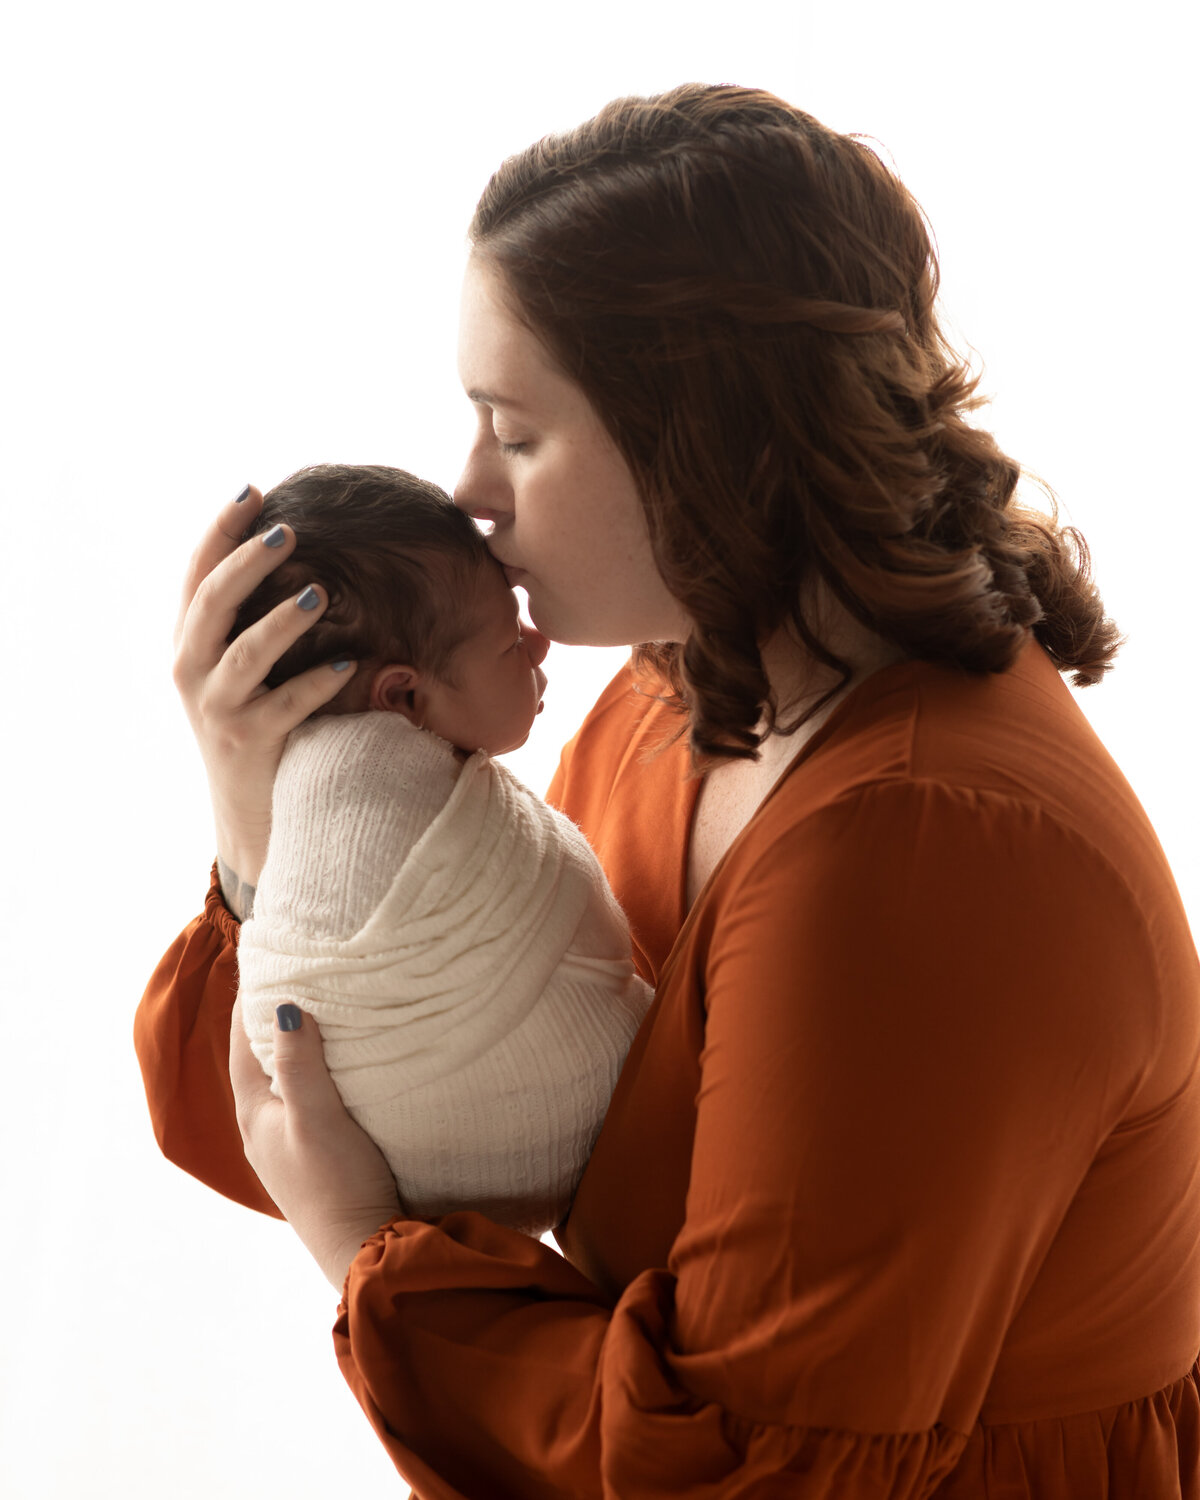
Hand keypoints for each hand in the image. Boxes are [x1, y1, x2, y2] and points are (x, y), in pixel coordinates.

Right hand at [172, 485, 357, 896]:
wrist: (251, 808)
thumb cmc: (256, 721)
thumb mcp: (240, 664)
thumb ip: (250, 615)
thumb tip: (290, 543)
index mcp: (189, 641)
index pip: (196, 575)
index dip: (220, 531)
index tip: (251, 491)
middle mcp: (191, 669)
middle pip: (211, 604)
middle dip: (246, 563)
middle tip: (288, 532)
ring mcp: (216, 707)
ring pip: (244, 654)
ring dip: (283, 620)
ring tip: (322, 594)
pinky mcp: (247, 742)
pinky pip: (283, 706)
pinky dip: (316, 683)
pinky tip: (350, 664)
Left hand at [230, 998, 401, 1289]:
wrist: (364, 1250)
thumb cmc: (337, 1185)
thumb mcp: (318, 1117)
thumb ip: (299, 1064)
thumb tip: (283, 1006)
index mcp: (254, 1115)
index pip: (240, 1043)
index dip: (248, 1001)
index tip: (262, 960)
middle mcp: (264, 1129)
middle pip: (259, 1060)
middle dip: (270, 1018)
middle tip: (293, 975)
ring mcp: (288, 1146)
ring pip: (283, 1081)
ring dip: (293, 1048)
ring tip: (317, 1011)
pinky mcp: (315, 1158)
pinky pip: (305, 1100)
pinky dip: (313, 1074)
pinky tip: (338, 1069)